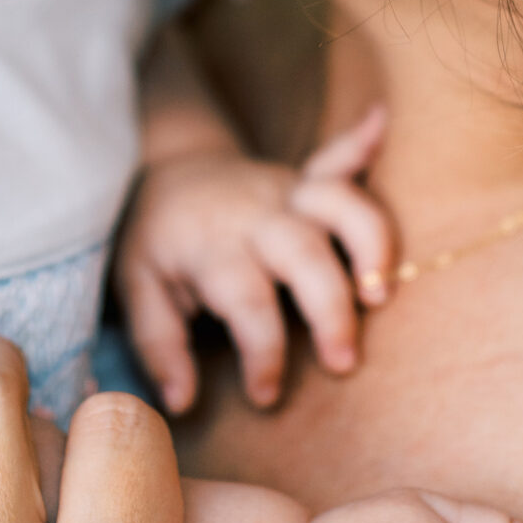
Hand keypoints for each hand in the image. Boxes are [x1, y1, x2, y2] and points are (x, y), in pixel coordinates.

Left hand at [117, 107, 392, 410]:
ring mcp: (286, 191)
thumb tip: (182, 402)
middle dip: (330, 308)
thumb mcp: (138, 289)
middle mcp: (256, 214)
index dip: (262, 353)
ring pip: (338, 203)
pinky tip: (381, 119)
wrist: (166, 168)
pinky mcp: (306, 177)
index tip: (267, 395)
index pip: (245, 302)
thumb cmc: (157, 240)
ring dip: (369, 242)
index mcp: (213, 246)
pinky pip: (338, 155)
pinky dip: (362, 140)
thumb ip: (159, 344)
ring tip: (383, 293)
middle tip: (344, 361)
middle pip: (304, 253)